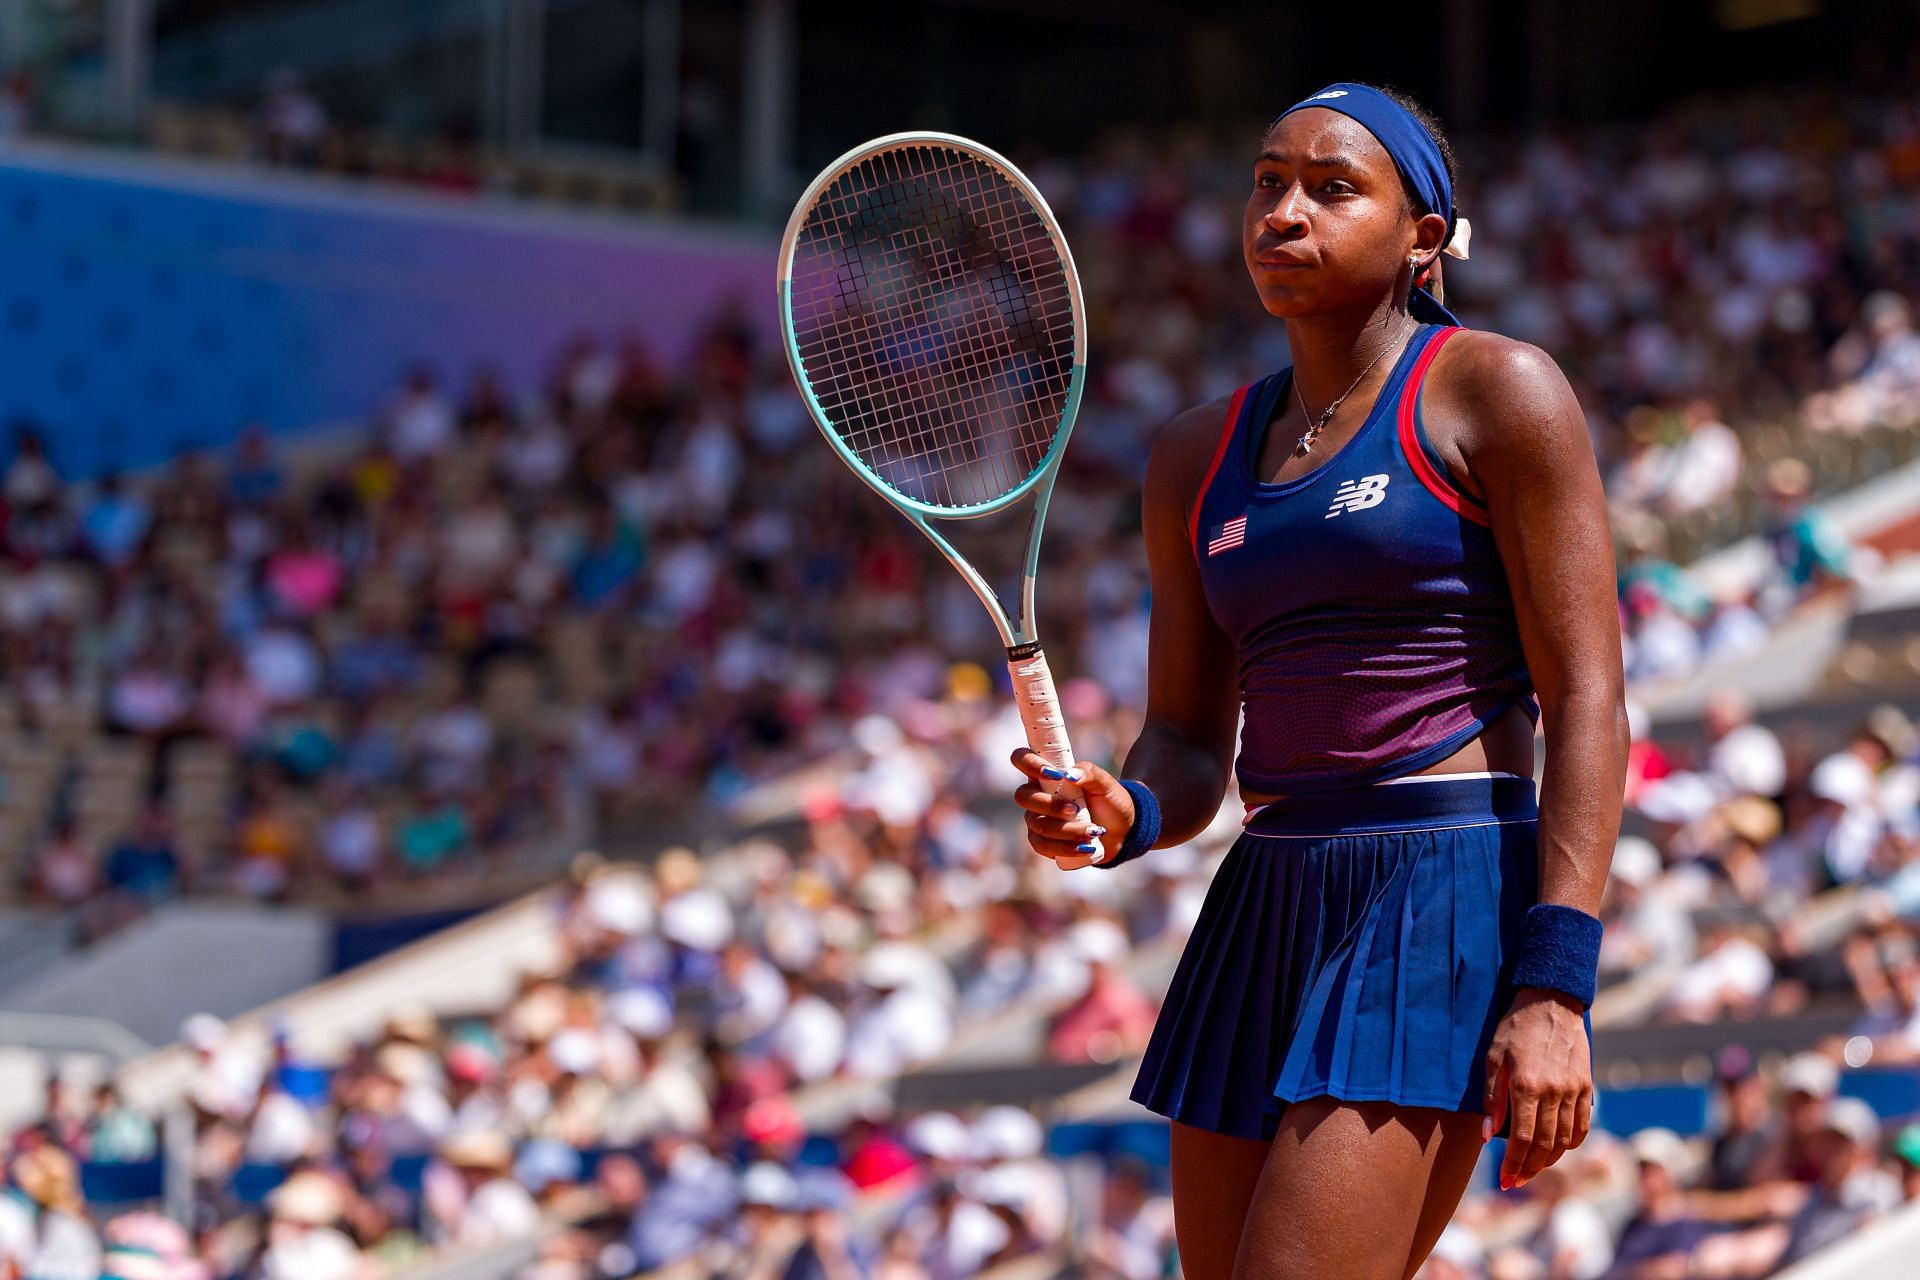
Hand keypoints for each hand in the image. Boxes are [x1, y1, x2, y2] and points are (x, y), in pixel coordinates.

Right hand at [1011, 749, 1135, 869]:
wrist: (1122, 831)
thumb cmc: (1110, 801)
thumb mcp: (1106, 784)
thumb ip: (1090, 773)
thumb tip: (1070, 775)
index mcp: (1047, 773)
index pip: (1022, 758)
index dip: (1029, 763)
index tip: (1055, 775)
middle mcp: (1036, 795)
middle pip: (1023, 796)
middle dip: (1050, 805)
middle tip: (1076, 809)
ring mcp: (1037, 819)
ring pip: (1037, 824)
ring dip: (1066, 830)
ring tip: (1093, 832)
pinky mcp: (1042, 842)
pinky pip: (1042, 846)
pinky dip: (1065, 847)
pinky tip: (1085, 847)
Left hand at [1484, 987, 1592, 1189]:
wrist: (1551, 1001)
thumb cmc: (1515, 1028)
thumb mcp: (1493, 1057)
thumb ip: (1492, 1098)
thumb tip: (1488, 1136)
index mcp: (1527, 1086)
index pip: (1523, 1139)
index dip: (1514, 1164)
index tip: (1505, 1180)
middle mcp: (1553, 1092)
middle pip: (1545, 1145)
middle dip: (1529, 1169)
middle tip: (1515, 1181)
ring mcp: (1573, 1090)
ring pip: (1565, 1140)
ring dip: (1549, 1161)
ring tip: (1532, 1169)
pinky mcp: (1586, 1086)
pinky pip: (1582, 1126)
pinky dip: (1571, 1144)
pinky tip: (1557, 1150)